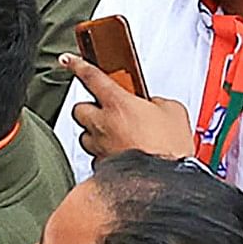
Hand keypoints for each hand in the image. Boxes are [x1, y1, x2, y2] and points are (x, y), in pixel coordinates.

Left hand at [61, 59, 194, 159]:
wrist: (164, 183)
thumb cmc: (169, 149)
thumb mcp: (173, 113)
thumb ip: (158, 103)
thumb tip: (155, 105)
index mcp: (118, 104)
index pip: (91, 76)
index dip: (78, 65)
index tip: (69, 60)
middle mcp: (103, 124)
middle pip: (79, 108)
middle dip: (90, 108)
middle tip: (106, 110)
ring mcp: (100, 147)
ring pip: (84, 134)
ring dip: (95, 132)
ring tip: (115, 135)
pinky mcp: (101, 166)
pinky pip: (96, 156)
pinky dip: (104, 154)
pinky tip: (119, 154)